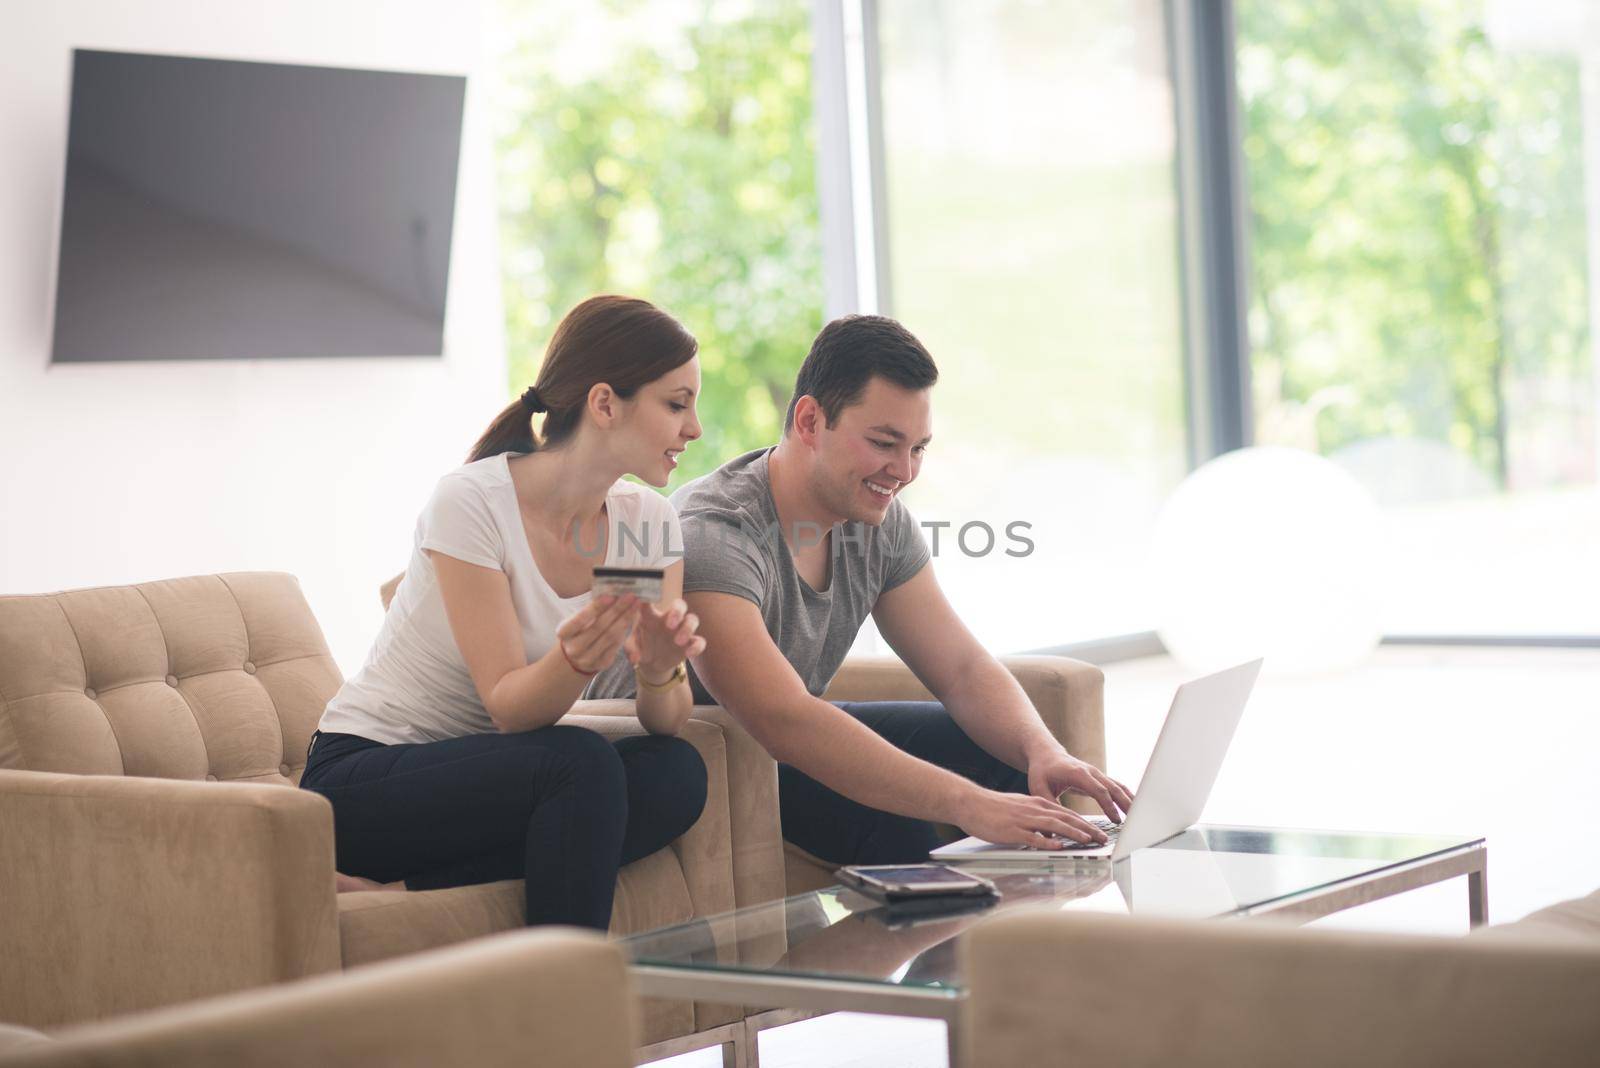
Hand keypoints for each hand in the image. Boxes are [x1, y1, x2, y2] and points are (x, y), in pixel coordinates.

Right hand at [554, 594, 637, 673]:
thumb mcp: (576, 620)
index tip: (611, 596)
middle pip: (599, 627)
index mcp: (563, 633)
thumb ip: (590, 610)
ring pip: (610, 636)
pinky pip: (616, 646)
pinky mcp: (601, 664)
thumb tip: (610, 591)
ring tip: (635, 605)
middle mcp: (574, 648)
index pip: (580, 619)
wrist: (575, 658)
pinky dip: (625, 631)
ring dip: (625, 619)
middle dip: (617, 610)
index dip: (595, 608)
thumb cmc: (578, 631)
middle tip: (630, 596)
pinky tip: (632, 619)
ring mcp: (587, 659)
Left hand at [624, 597, 705, 680]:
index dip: (650, 596)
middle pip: (680, 605)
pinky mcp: (690, 643)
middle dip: (677, 612)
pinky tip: (689, 654)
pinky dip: (696, 646)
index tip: (647, 597)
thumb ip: (632, 650)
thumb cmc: (641, 648)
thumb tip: (634, 659)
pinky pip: (699, 641)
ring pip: (692, 620)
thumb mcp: (633, 648)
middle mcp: (669, 619)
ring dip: (687, 629)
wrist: (653, 664)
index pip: (652, 601)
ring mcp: (682, 630)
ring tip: (678, 641)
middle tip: (670, 625)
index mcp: (652, 616)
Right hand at [955, 786, 1110, 847]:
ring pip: (1054, 826)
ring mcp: (1024, 820)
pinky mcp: (1012, 831)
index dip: (1086, 824)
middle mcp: (1034, 810)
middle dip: (1088, 829)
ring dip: (1074, 834)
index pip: (1068, 814)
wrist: (970, 803)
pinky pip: (1033, 837)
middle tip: (1103, 839)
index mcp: (1037, 804)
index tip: (1100, 832)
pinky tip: (1059, 846)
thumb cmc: (993, 808)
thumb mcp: (1021, 808)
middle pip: (1067, 819)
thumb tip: (1053, 830)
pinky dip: (1048, 841)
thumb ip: (1037, 818)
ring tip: (1089, 841)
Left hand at [1026, 748, 1133, 824]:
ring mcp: (1097, 774)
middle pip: (1114, 788)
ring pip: (1118, 786)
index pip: (1099, 790)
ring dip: (1129, 801)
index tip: (1116, 820)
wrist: (1046, 754)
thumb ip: (1048, 807)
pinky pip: (1116, 786)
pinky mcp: (1099, 778)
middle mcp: (1091, 772)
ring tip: (1139, 818)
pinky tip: (1133, 808)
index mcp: (1077, 774)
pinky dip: (1126, 796)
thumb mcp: (1038, 788)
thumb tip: (1051, 830)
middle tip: (1136, 822)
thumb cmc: (1042, 771)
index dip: (1109, 806)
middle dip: (1126, 804)